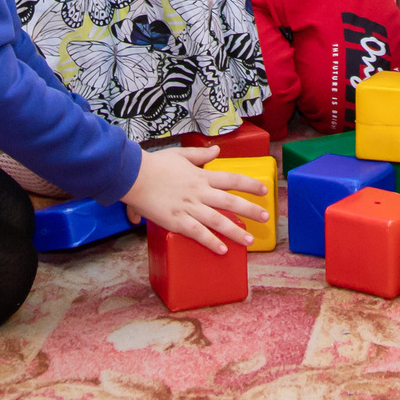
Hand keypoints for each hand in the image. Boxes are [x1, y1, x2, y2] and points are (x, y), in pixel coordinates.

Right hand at [121, 144, 267, 251]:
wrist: (134, 176)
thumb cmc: (155, 164)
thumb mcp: (180, 155)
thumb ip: (200, 155)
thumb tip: (216, 150)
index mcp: (201, 177)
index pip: (232, 180)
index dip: (250, 185)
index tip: (264, 190)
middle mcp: (199, 192)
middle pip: (230, 202)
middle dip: (250, 210)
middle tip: (265, 218)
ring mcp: (188, 207)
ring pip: (217, 221)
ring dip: (235, 231)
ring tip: (249, 241)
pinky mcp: (176, 221)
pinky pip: (197, 233)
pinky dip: (210, 241)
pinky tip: (221, 250)